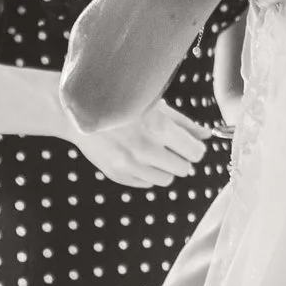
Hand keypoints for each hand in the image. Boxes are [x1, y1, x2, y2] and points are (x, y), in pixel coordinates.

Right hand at [64, 98, 210, 188]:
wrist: (78, 110)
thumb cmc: (121, 102)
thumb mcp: (155, 105)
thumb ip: (184, 123)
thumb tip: (206, 136)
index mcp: (159, 127)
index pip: (195, 153)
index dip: (194, 148)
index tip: (189, 144)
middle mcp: (145, 149)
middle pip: (183, 169)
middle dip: (181, 158)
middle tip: (170, 146)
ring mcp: (129, 164)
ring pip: (166, 180)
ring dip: (165, 167)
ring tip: (153, 150)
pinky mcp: (116, 173)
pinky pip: (146, 183)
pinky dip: (146, 173)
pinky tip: (137, 156)